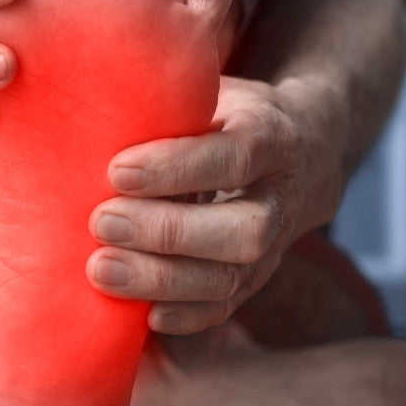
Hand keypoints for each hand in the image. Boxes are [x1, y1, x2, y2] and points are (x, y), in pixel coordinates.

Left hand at [86, 74, 349, 333]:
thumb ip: (171, 94)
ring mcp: (276, 246)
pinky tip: (142, 317)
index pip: (236, 156)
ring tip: (101, 270)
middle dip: (168, 231)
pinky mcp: (259, 278)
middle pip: (244, 230)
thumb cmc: (232, 114)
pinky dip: (186, 316)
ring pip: (232, 276)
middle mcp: (282, 197)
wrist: (305, 152)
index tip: (117, 170)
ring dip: (163, 280)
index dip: (178, 167)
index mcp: (274, 137)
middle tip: (102, 222)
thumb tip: (102, 88)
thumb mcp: (213, 89)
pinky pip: (228, 307)